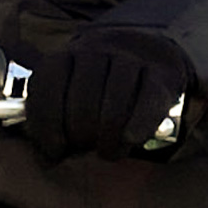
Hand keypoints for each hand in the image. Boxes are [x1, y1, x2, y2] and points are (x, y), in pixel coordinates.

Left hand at [25, 26, 192, 161]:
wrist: (145, 50)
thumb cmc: (98, 84)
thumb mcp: (68, 88)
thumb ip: (51, 117)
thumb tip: (44, 158)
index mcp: (66, 55)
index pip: (48, 87)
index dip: (47, 125)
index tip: (55, 150)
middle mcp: (96, 50)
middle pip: (83, 101)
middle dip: (80, 135)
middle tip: (85, 149)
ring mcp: (130, 57)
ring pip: (115, 106)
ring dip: (108, 138)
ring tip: (106, 151)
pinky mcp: (162, 71)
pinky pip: (148, 102)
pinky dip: (138, 125)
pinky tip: (130, 139)